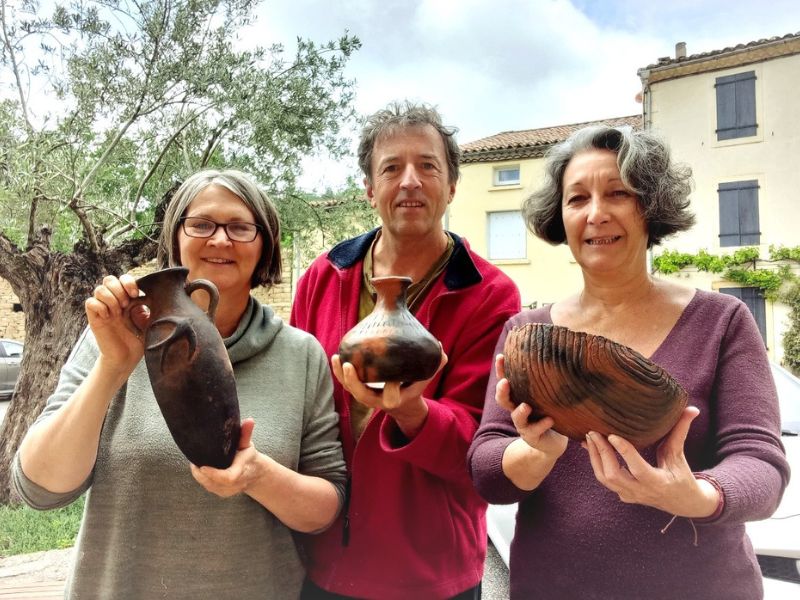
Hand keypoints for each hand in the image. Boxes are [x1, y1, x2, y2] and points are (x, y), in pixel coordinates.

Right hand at [85, 274, 146, 371]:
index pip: (123, 278)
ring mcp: (103, 309)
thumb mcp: (150, 320)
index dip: (128, 282)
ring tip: (118, 312)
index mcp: (127, 299)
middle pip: (109, 279)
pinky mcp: (95, 318)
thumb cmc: (140, 339)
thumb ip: (151, 306)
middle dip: (119, 288)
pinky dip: (99, 307)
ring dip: (110, 298)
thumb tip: (157, 294)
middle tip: (126, 304)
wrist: (127, 357)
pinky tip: (108, 317)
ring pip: (99, 289)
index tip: (136, 294)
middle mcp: (114, 301)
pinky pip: (90, 302)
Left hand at [191, 418, 261, 496]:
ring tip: (195, 462)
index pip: (227, 477)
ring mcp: (228, 491)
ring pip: (208, 485)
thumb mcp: (248, 445)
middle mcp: (235, 485)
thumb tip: (249, 420)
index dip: (214, 474)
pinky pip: (208, 487)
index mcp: (241, 471)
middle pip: (213, 483)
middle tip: (193, 460)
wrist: (255, 474)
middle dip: (200, 473)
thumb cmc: (249, 457)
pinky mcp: (222, 493)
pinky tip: (199, 468)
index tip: (202, 466)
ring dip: (200, 475)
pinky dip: (202, 478)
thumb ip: (246, 433)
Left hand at [331, 350, 447, 438]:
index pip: (391, 397)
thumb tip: (440, 348)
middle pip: (362, 396)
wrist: (402, 403)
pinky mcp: (360, 388)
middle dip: (354, 384)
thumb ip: (435, 364)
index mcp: (395, 399)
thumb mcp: (425, 377)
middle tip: (348, 366)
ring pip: (350, 389)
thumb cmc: (413, 386)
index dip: (391, 390)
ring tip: (337, 357)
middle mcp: (378, 399)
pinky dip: (339, 372)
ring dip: (341, 375)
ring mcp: (367, 394)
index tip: (392, 382)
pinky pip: (346, 382)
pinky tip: (336, 356)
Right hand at [495, 354, 567, 458]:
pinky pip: (535, 431)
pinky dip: (542, 424)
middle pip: (503, 399)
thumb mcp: (546, 395)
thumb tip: (556, 350)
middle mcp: (517, 409)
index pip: (505, 380)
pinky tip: (550, 420)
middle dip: (502, 390)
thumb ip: (546, 380)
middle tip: (505, 382)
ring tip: (526, 406)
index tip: (501, 356)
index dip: (501, 370)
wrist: (551, 443)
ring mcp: (524, 424)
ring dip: (520, 412)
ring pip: (517, 418)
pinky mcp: (533, 437)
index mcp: (518, 397)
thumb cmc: (549, 412)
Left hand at [584, 406, 719, 517]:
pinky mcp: (623, 495)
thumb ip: (681, 431)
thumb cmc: (682, 476)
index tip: (612, 435)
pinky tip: (590, 447)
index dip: (624, 452)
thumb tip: (691, 409)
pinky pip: (605, 480)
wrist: (683, 504)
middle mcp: (642, 492)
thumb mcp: (680, 455)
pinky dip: (596, 463)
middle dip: (602, 453)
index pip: (638, 469)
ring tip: (589, 438)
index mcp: (658, 482)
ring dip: (595, 458)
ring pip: (605, 479)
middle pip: (614, 475)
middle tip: (593, 432)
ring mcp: (630, 496)